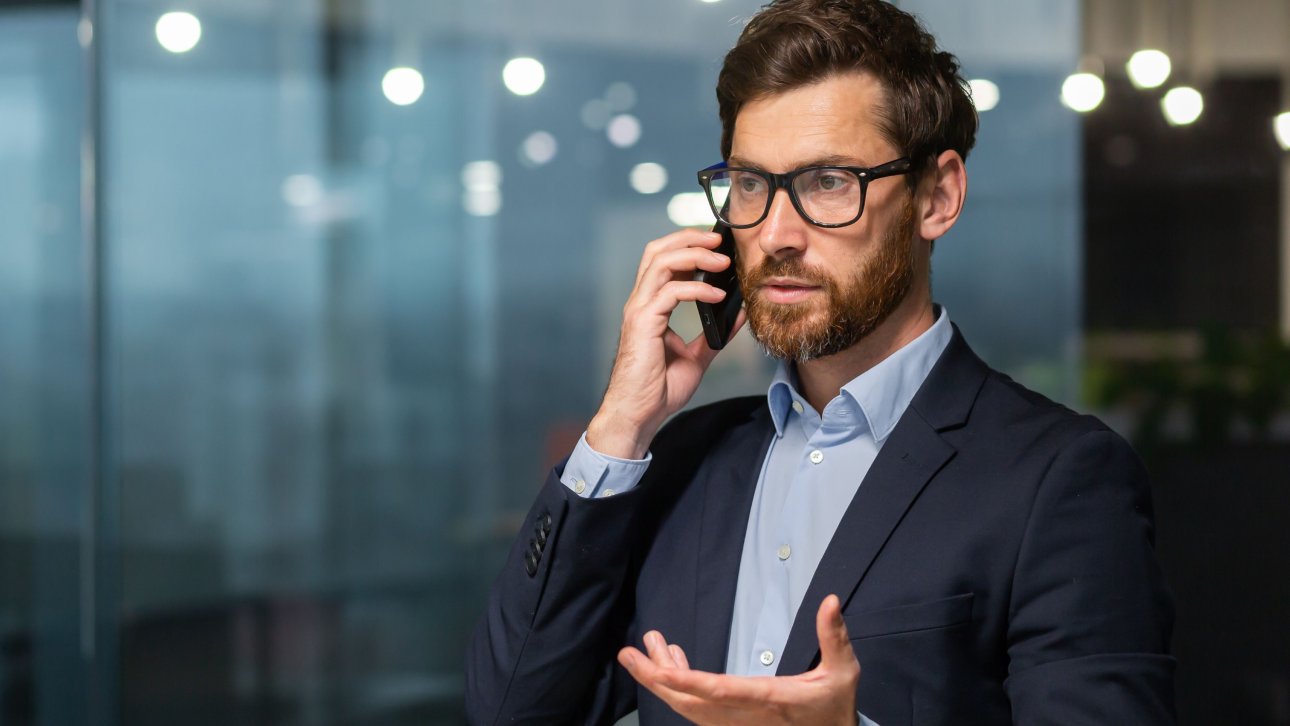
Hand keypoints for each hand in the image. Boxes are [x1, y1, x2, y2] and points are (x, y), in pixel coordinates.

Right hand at [587, 228, 744, 458]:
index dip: (688, 246)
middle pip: (658, 250)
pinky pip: (670, 292)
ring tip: (722, 261)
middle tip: (719, 238)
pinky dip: (697, 289)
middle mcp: (641, 302)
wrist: (638, 414)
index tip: (717, 245)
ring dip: (695, 255)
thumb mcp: (696, 357)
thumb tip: (738, 313)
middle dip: (689, 238)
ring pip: (661, 262)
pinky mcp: (643, 323)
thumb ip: (715, 334)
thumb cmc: (658, 389)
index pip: (664, 260)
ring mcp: (639, 310)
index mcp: (651, 306)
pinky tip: (717, 296)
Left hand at [618, 595, 859, 725]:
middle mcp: (746, 717)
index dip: (688, 682)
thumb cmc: (836, 707)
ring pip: (690, 707)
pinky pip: (698, 708)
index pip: (721, 692)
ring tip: (643, 649)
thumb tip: (830, 600)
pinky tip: (670, 661)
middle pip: (691, 703)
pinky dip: (680, 684)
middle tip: (628, 654)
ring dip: (663, 679)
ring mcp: (737, 724)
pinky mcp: (733, 724)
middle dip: (655, 679)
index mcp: (770, 700)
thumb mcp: (843, 671)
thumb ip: (833, 636)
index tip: (660, 671)